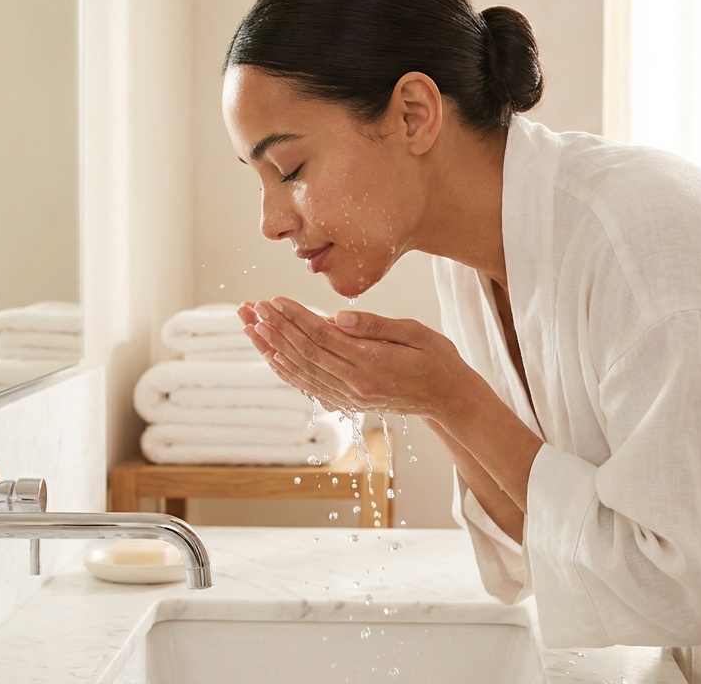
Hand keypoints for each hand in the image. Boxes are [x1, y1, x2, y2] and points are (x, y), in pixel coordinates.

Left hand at [236, 297, 478, 419]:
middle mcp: (356, 384)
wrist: (449, 398)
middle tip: (253, 308)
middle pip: (306, 354)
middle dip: (276, 329)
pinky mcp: (349, 401)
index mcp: (372, 364)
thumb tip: (339, 316)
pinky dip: (289, 371)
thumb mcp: (415, 332)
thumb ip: (376, 325)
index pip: (323, 337)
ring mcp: (350, 396)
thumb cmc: (436, 359)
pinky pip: (311, 386)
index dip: (296, 318)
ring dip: (274, 349)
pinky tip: (273, 357)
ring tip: (251, 328)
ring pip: (303, 371)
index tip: (274, 300)